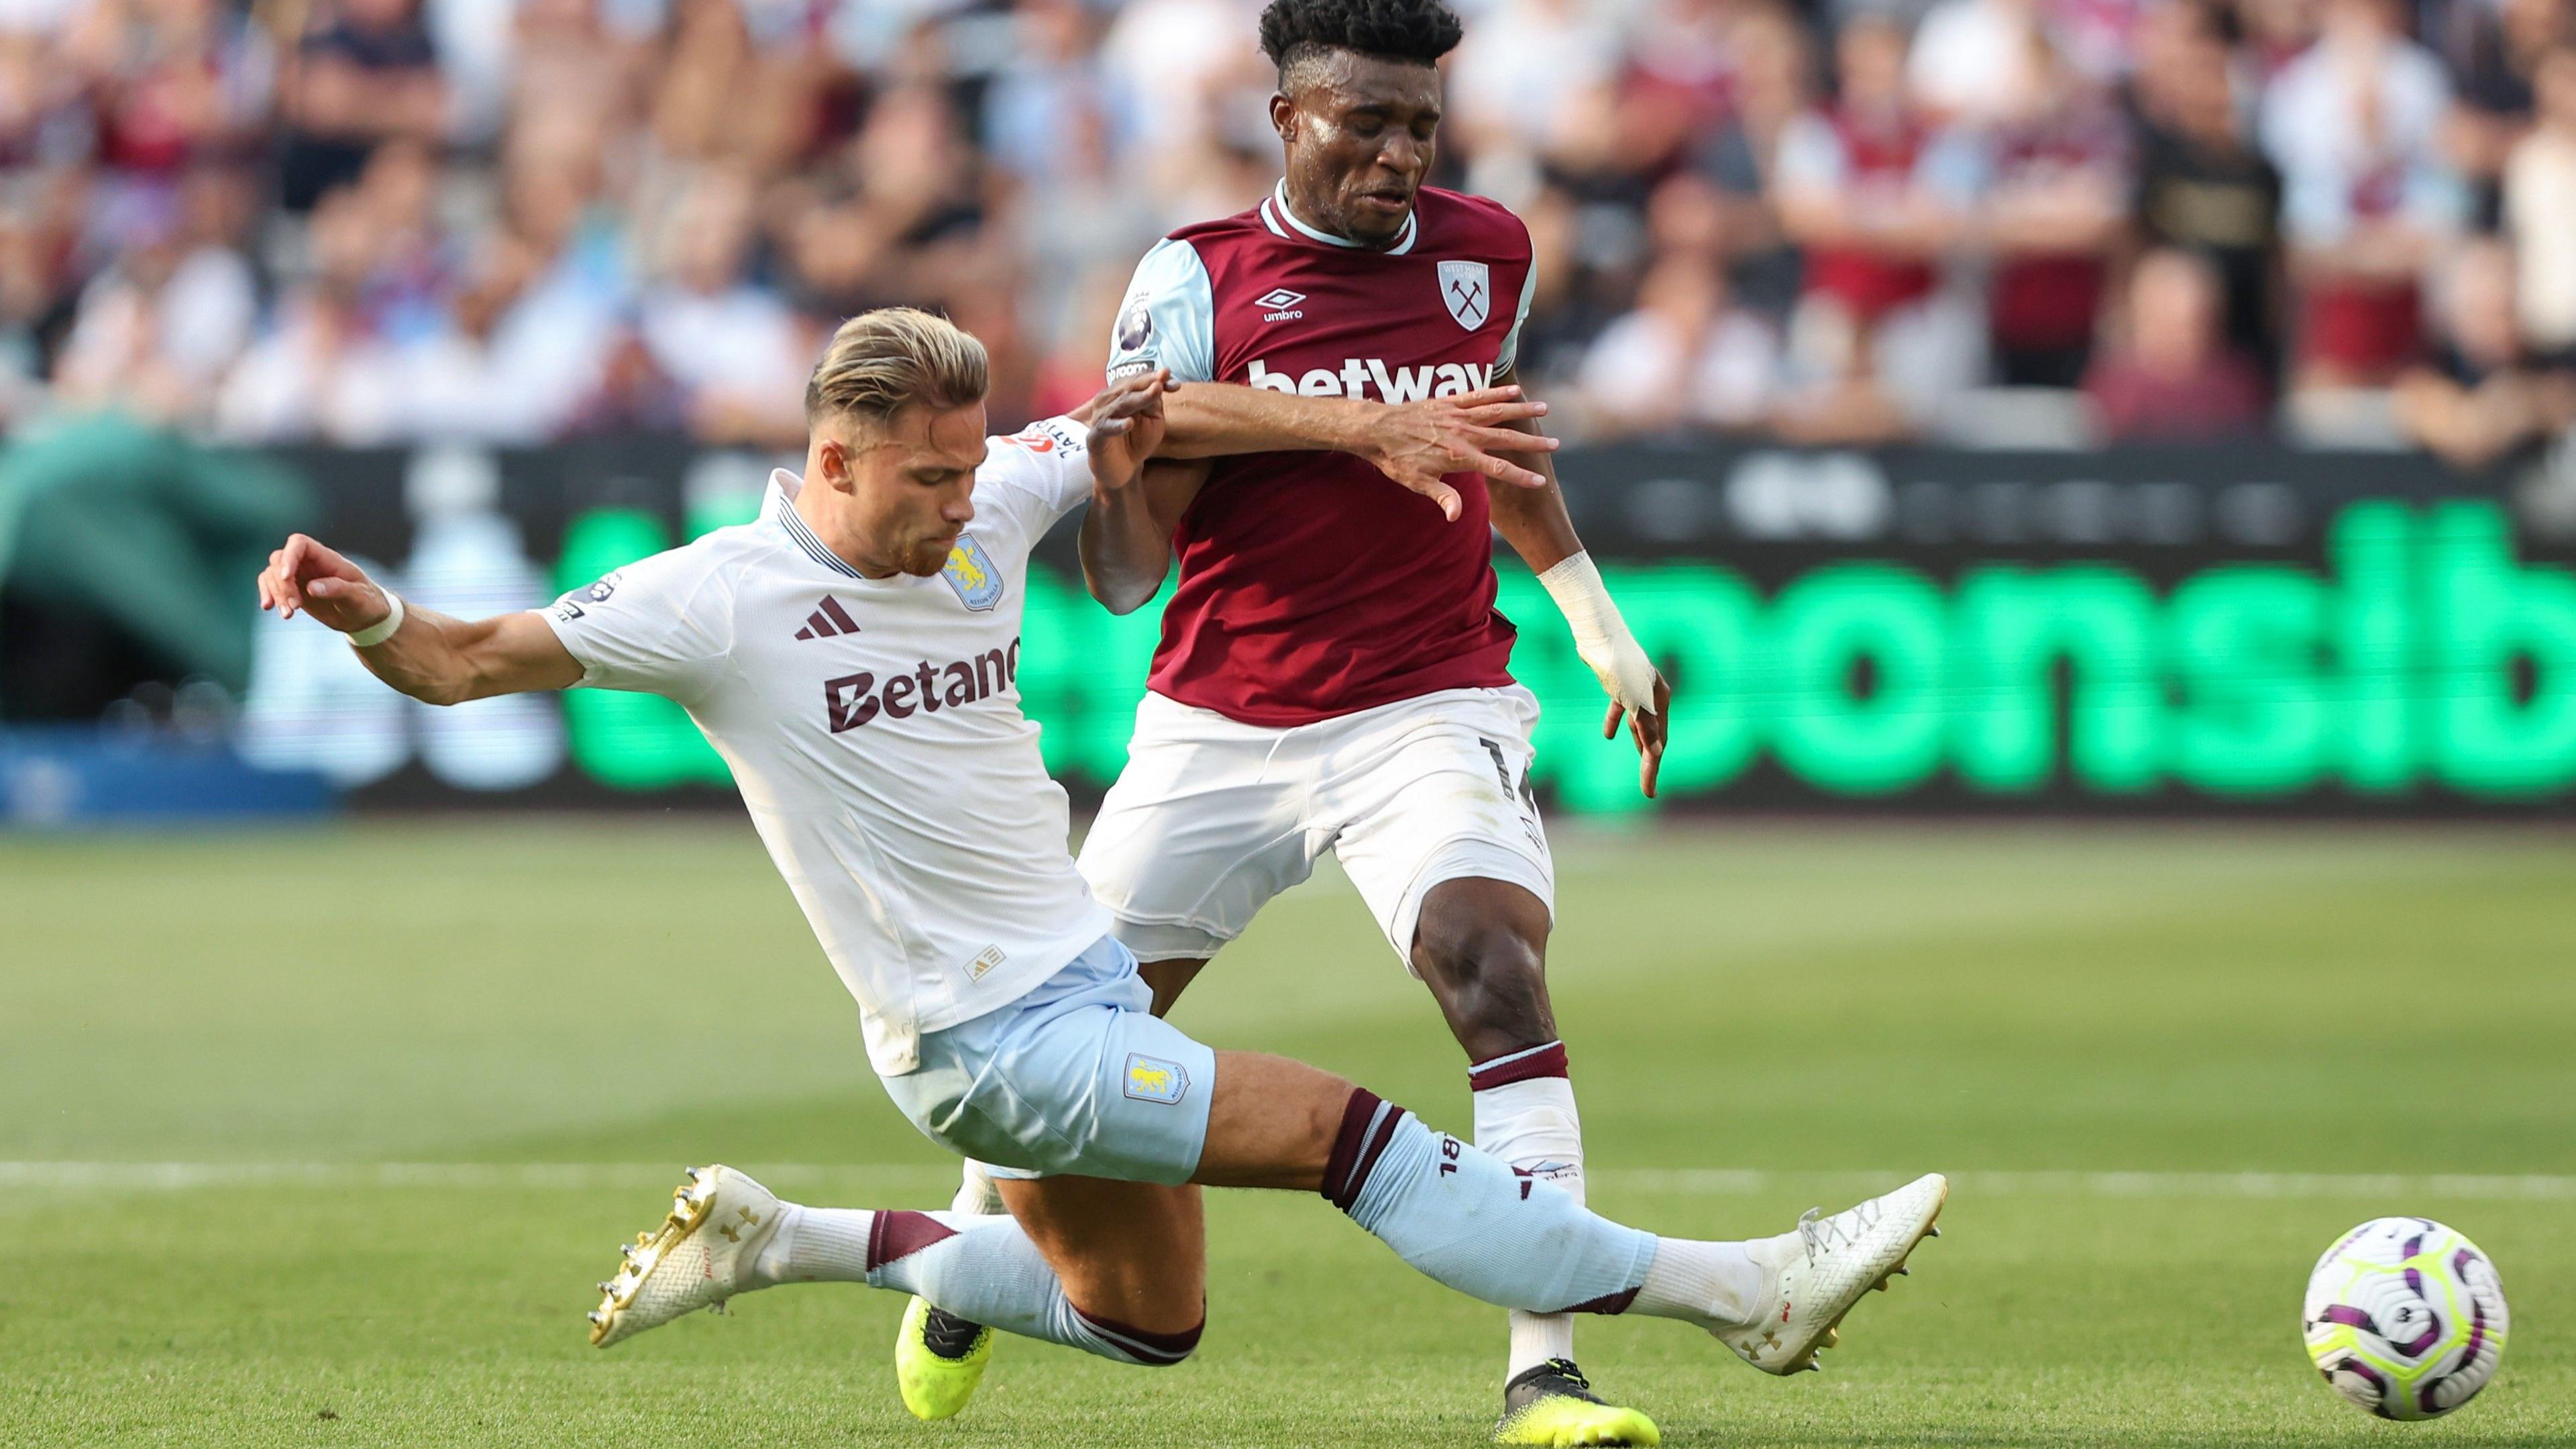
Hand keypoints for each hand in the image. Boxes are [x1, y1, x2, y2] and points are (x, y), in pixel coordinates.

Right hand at [257, 533, 390, 634]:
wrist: (365, 618)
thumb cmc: (366, 602)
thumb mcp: (358, 596)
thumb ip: (337, 589)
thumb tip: (311, 588)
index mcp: (327, 558)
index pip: (300, 543)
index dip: (289, 556)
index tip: (287, 577)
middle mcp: (310, 563)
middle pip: (280, 559)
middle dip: (282, 584)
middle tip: (295, 607)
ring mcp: (300, 576)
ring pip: (272, 573)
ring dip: (275, 593)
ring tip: (288, 614)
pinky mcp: (293, 590)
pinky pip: (271, 585)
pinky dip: (268, 594)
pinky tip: (269, 607)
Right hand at [1086, 369, 1174, 492]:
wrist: (1123, 469)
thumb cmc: (1137, 440)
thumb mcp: (1152, 419)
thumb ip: (1155, 401)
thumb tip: (1162, 381)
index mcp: (1120, 393)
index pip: (1137, 380)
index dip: (1154, 378)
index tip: (1172, 379)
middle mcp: (1107, 401)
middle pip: (1127, 388)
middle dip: (1146, 383)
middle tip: (1162, 382)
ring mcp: (1100, 418)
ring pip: (1119, 404)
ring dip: (1138, 399)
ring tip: (1154, 393)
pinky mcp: (1095, 437)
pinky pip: (1106, 428)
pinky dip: (1117, 425)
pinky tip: (1129, 423)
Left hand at [1360, 386, 1558, 521]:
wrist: (1376, 429)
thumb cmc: (1396, 459)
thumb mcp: (1417, 483)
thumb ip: (1442, 497)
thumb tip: (1456, 516)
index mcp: (1458, 457)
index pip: (1497, 468)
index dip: (1520, 477)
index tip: (1540, 482)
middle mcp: (1463, 434)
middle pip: (1505, 438)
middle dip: (1531, 443)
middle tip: (1556, 444)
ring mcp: (1458, 415)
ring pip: (1496, 412)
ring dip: (1521, 411)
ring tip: (1544, 408)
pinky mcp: (1449, 402)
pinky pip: (1478, 396)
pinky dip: (1497, 393)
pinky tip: (1514, 391)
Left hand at [1597, 656, 1670, 799]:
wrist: (1599, 635)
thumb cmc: (1620, 667)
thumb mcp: (1634, 701)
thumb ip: (1646, 727)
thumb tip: (1656, 754)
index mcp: (1661, 700)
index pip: (1659, 743)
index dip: (1652, 769)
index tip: (1649, 793)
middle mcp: (1652, 696)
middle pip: (1652, 735)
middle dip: (1649, 762)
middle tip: (1647, 788)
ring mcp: (1636, 690)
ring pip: (1638, 723)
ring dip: (1638, 743)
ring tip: (1641, 762)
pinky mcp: (1618, 685)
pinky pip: (1620, 710)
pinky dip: (1616, 722)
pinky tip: (1609, 736)